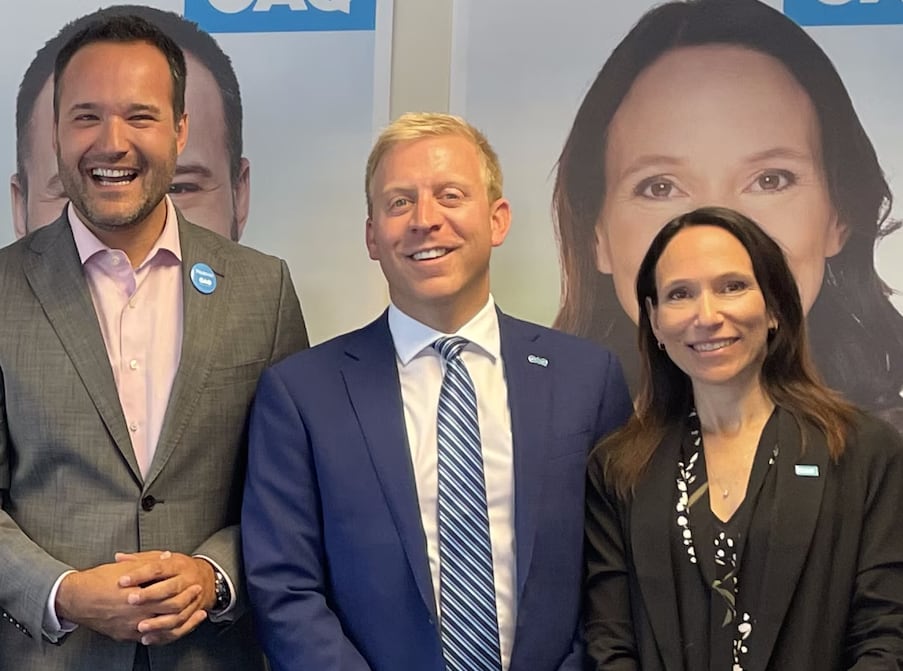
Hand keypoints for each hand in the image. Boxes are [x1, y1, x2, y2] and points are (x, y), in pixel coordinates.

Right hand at [55, 554, 198, 642]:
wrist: (74, 598)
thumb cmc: (97, 582)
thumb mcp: (125, 568)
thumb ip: (148, 563)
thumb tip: (166, 557)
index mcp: (137, 598)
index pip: (169, 598)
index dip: (185, 592)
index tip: (194, 585)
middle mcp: (135, 616)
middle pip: (169, 615)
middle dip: (187, 605)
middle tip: (196, 597)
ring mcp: (130, 629)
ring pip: (163, 630)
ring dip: (181, 623)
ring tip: (191, 615)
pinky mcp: (125, 635)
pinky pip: (150, 638)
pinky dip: (164, 633)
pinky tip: (172, 626)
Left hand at [114, 550, 215, 644]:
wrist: (206, 578)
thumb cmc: (179, 568)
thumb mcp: (162, 559)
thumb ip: (141, 560)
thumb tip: (119, 558)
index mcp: (177, 565)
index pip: (158, 567)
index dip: (140, 574)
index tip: (123, 580)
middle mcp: (187, 580)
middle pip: (170, 588)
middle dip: (149, 595)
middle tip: (130, 599)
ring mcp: (192, 598)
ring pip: (177, 611)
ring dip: (158, 621)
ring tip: (140, 626)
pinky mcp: (192, 613)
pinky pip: (180, 627)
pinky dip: (164, 634)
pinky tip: (149, 637)